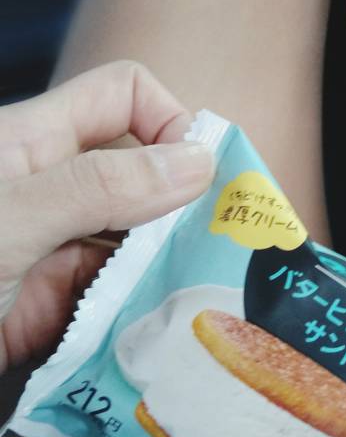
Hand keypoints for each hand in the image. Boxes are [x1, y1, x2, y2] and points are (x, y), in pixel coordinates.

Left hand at [0, 61, 214, 374]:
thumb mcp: (6, 218)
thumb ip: (98, 186)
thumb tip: (197, 159)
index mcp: (34, 142)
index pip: (125, 96)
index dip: (171, 121)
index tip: (201, 181)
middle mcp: (50, 193)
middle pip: (143, 174)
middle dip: (188, 206)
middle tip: (232, 256)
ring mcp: (49, 255)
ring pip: (137, 246)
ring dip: (170, 270)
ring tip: (206, 306)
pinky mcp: (47, 315)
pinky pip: (113, 305)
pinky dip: (141, 319)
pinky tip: (161, 341)